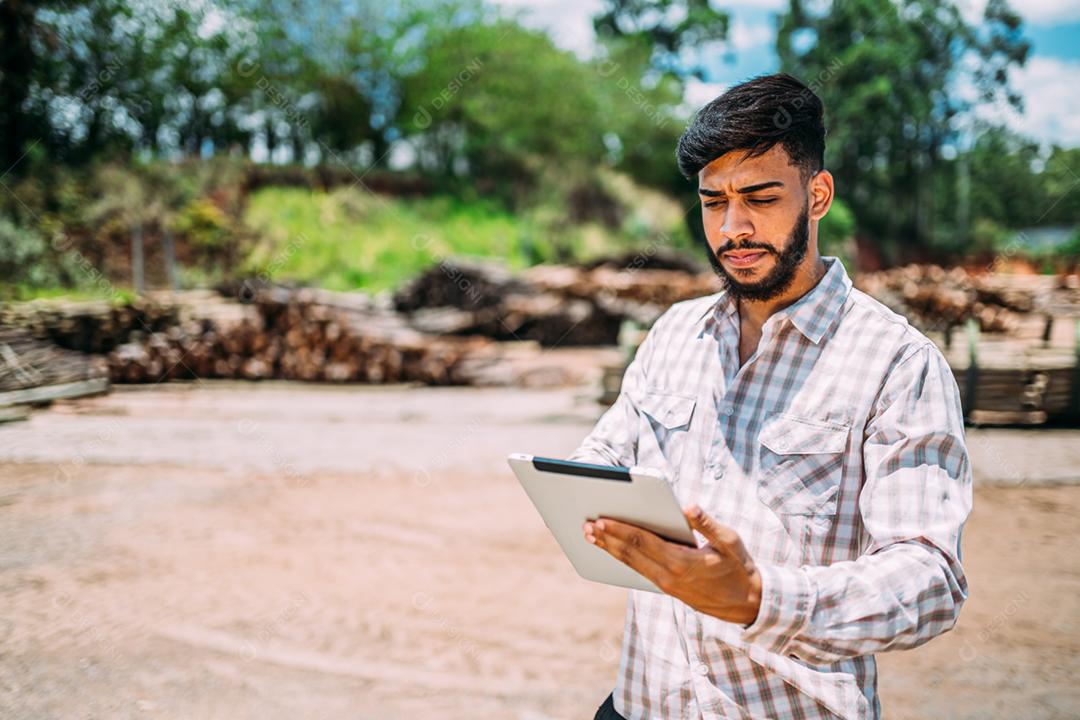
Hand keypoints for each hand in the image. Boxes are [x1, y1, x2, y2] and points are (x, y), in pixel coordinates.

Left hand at [583, 504, 761, 625]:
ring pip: (631, 565)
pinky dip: (622, 559)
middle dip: (607, 538)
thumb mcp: (730, 541)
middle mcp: (669, 576)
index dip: (620, 530)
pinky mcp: (667, 588)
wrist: (748, 603)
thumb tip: (688, 507)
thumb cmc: (739, 567)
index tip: (601, 519)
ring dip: (609, 549)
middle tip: (586, 525)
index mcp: (682, 562)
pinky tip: (610, 550)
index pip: (643, 543)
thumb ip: (707, 524)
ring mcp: (666, 585)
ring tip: (590, 535)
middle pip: (630, 555)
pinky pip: (639, 571)